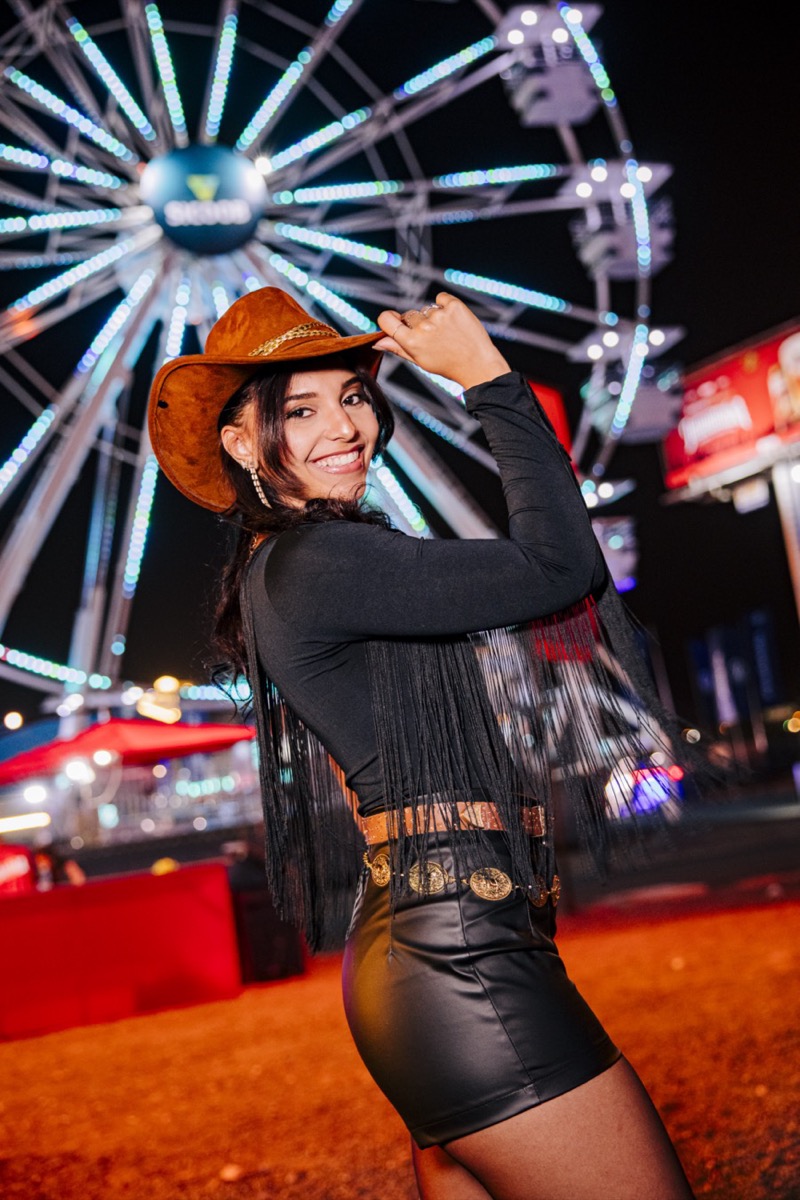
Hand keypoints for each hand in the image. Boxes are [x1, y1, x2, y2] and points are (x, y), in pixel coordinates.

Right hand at [374, 292, 510, 389]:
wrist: (477, 364)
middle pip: (409, 314)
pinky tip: (453, 320)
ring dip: (433, 316)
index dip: (389, 318)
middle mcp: (423, 327)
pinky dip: (445, 305)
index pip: (386, 320)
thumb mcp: (420, 361)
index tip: (394, 320)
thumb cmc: (447, 365)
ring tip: (446, 332)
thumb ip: (398, 348)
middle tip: (433, 336)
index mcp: (411, 342)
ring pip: (426, 308)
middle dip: (417, 323)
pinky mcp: (455, 306)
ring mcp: (439, 315)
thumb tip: (378, 342)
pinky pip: (441, 298)